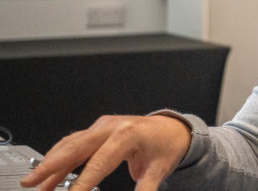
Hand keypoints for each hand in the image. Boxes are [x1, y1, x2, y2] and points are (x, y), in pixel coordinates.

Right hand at [20, 114, 190, 190]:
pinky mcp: (98, 129)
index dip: (82, 183)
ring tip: (35, 183)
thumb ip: (145, 189)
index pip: (99, 162)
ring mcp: (103, 126)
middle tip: (32, 183)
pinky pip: (75, 143)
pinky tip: (49, 173)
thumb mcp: (159, 170)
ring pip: (71, 144)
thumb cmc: (167, 146)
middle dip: (52, 166)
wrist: (173, 128)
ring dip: (51, 163)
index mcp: (128, 134)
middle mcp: (112, 126)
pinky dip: (60, 158)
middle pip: (76, 146)